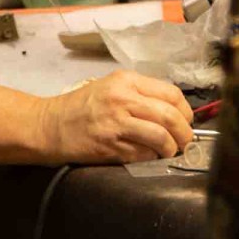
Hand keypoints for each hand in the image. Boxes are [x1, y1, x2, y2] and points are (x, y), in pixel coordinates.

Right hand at [37, 70, 194, 163]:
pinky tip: (148, 155)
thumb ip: (140, 94)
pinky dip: (152, 157)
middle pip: (170, 116)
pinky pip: (144, 154)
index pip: (171, 93)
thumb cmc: (82, 106)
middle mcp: (123, 99)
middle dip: (184, 133)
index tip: (186, 121)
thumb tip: (174, 111)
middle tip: (184, 141)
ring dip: (171, 148)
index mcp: (126, 81)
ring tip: (169, 151)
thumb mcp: (111, 86)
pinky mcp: (111, 146)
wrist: (51, 124)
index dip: (185, 111)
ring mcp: (117, 123)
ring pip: (160, 137)